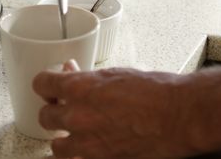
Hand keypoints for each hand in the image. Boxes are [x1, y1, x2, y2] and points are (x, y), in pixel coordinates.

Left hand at [33, 67, 194, 158]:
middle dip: (54, 111)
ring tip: (75, 134)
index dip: (45, 84)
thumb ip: (88, 76)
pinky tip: (91, 148)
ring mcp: (87, 144)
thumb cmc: (156, 92)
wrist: (179, 116)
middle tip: (65, 109)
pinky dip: (81, 155)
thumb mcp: (116, 74)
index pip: (41, 83)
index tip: (50, 87)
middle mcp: (78, 117)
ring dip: (63, 139)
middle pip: (44, 116)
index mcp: (79, 88)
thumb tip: (71, 71)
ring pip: (56, 146)